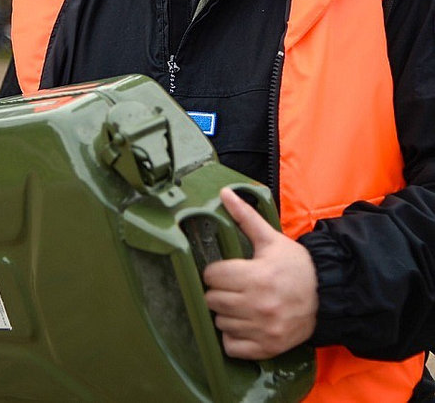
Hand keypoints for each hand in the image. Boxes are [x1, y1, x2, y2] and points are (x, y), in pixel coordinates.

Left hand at [203, 188, 317, 359]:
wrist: (329, 295)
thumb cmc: (296, 266)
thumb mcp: (271, 239)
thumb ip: (245, 217)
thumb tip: (224, 192)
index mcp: (257, 276)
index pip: (212, 276)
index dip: (216, 272)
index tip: (226, 271)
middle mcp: (259, 305)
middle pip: (212, 300)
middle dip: (219, 292)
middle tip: (234, 288)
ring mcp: (263, 329)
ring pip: (220, 323)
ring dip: (226, 314)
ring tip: (242, 305)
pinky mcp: (268, 348)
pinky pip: (231, 347)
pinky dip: (234, 338)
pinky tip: (245, 324)